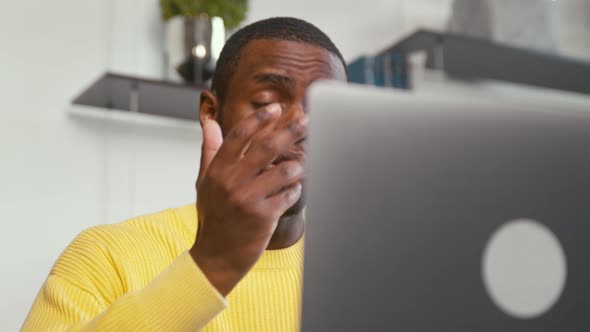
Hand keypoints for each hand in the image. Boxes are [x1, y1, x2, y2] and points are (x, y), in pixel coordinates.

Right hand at [190, 103, 306, 295]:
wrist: (215, 257)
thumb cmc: (212, 217)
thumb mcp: (204, 182)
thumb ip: (209, 151)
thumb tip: (209, 123)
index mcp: (217, 170)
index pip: (240, 136)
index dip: (259, 119)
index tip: (276, 108)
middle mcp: (231, 182)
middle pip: (266, 147)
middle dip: (290, 130)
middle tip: (306, 120)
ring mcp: (248, 200)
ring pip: (284, 171)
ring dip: (297, 166)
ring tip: (301, 165)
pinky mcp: (263, 217)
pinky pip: (288, 195)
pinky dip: (295, 190)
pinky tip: (293, 190)